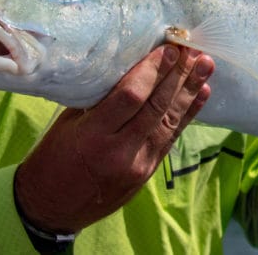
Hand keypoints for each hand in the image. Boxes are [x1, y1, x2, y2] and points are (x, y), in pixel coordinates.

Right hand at [13, 44, 213, 234]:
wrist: (51, 210)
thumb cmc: (52, 159)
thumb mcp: (68, 124)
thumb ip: (98, 98)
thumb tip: (129, 66)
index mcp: (93, 136)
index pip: (131, 96)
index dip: (152, 70)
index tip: (168, 48)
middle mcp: (120, 151)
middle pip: (156, 106)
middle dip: (177, 74)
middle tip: (194, 48)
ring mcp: (138, 165)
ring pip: (169, 121)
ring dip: (189, 90)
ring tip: (206, 65)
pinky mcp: (147, 173)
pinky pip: (171, 137)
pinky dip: (188, 114)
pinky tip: (201, 93)